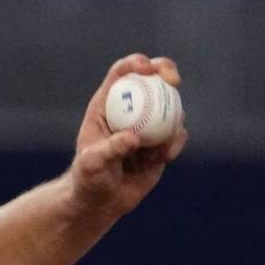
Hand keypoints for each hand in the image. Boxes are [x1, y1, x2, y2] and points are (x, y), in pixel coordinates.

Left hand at [69, 53, 188, 217]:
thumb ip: (110, 149)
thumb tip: (134, 138)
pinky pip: (176, 134)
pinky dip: (175, 142)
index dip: (136, 63)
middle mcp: (129, 110)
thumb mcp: (93, 163)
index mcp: (106, 105)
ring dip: (173, 118)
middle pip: (152, 79)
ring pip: (170, 107)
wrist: (101, 201)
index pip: (121, 74)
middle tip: (174, 81)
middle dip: (166, 71)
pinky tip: (163, 158)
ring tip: (157, 149)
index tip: (148, 68)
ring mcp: (148, 125)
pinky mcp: (161, 143)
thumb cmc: (88, 178)